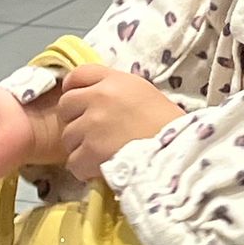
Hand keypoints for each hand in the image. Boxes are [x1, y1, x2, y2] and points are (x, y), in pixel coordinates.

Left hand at [58, 65, 180, 183]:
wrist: (178, 152)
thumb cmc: (168, 124)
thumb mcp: (144, 94)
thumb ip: (117, 91)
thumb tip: (96, 98)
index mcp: (115, 80)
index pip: (78, 74)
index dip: (73, 88)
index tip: (78, 102)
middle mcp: (99, 97)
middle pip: (65, 105)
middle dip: (75, 120)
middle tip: (91, 133)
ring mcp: (92, 125)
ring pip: (67, 136)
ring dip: (80, 147)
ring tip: (100, 154)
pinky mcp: (90, 151)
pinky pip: (73, 162)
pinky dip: (84, 169)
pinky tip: (99, 169)